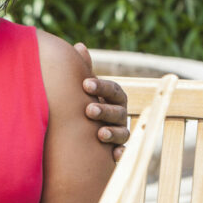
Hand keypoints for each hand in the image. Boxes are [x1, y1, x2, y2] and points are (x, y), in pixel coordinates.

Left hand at [74, 42, 129, 160]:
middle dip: (104, 110)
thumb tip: (79, 46)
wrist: (84, 132)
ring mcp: (120, 132)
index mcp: (114, 97)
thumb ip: (85, 70)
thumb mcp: (85, 89)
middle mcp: (120, 114)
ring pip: (122, 132)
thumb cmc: (86, 103)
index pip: (113, 89)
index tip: (86, 84)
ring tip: (100, 134)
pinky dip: (120, 154)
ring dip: (112, 132)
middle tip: (88, 110)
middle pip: (118, 111)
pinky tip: (114, 156)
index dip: (101, 87)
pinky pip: (123, 152)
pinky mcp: (116, 150)